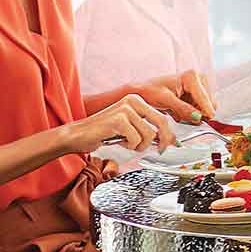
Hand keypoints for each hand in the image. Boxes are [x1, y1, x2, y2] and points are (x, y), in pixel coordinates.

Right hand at [62, 93, 179, 159]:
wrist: (79, 135)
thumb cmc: (104, 133)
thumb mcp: (131, 129)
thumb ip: (149, 130)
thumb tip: (171, 140)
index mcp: (137, 100)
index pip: (162, 117)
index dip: (168, 134)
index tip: (168, 145)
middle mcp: (133, 101)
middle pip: (161, 122)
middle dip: (163, 140)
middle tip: (159, 151)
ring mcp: (125, 109)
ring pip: (148, 134)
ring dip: (140, 146)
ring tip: (127, 144)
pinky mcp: (118, 119)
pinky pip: (136, 139)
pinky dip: (129, 146)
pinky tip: (119, 142)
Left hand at [138, 69, 218, 123]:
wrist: (144, 90)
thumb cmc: (151, 91)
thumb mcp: (165, 100)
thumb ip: (183, 109)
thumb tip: (198, 117)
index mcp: (191, 76)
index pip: (205, 98)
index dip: (205, 111)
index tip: (207, 120)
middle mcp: (198, 78)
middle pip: (209, 104)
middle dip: (196, 113)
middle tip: (180, 114)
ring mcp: (199, 86)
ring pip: (206, 108)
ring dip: (193, 114)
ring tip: (177, 110)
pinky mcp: (198, 94)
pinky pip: (202, 109)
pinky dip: (191, 112)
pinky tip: (180, 109)